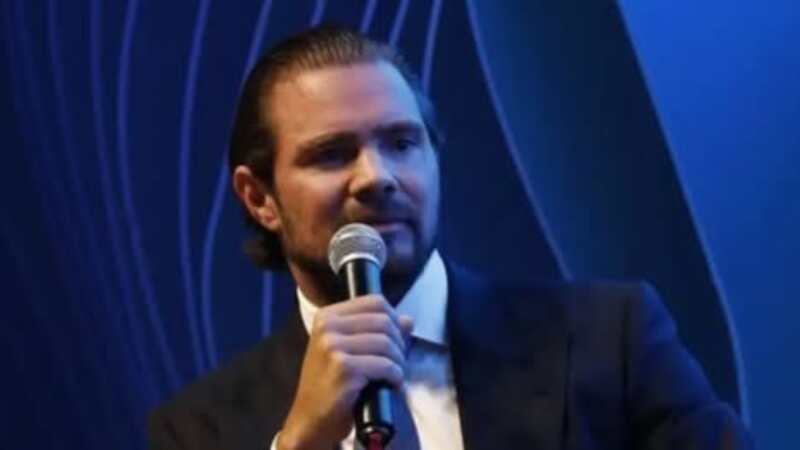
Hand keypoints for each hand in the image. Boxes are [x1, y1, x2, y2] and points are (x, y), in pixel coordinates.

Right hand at [276, 295, 413, 449]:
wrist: (310, 419)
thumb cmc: (329, 384)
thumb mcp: (347, 350)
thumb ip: (376, 331)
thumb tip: (408, 320)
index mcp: (327, 317)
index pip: (375, 302)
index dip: (394, 319)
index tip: (396, 339)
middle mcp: (327, 327)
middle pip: (384, 321)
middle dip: (399, 343)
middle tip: (397, 362)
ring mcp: (333, 347)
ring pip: (387, 343)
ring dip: (399, 362)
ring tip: (394, 375)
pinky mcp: (344, 368)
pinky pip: (385, 365)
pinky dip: (395, 376)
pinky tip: (390, 384)